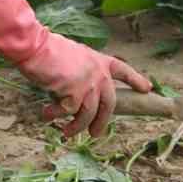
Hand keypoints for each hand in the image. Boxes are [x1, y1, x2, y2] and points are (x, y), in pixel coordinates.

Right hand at [16, 33, 150, 139]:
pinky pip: (67, 112)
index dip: (136, 80)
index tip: (146, 89)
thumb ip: (83, 73)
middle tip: (95, 134)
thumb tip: (79, 95)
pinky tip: (46, 115)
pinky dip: (55, 116)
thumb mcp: (74, 57)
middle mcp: (99, 73)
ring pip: (88, 114)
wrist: (36, 47)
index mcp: (100, 61)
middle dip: (102, 122)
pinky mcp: (75, 93)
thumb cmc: (48, 50)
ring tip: (67, 134)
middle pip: (109, 104)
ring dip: (77, 127)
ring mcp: (89, 84)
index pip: (123, 71)